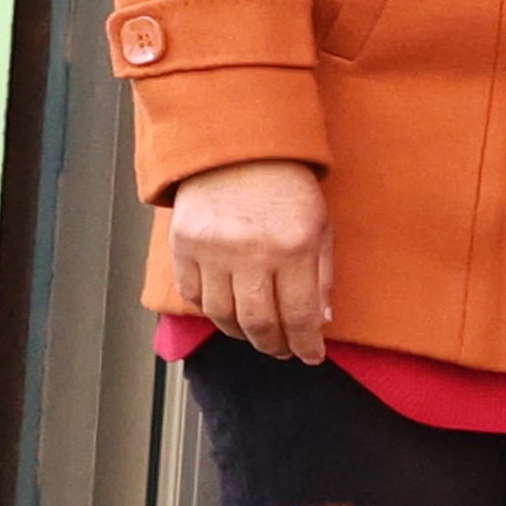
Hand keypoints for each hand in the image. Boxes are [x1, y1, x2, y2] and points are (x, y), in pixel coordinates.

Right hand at [167, 160, 333, 360]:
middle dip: (274, 345)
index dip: (306, 344)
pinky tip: (227, 311)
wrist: (236, 148)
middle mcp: (251, 254)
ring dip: (242, 334)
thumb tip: (320, 322)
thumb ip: (321, 276)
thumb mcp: (320, 226)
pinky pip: (194, 296)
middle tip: (283, 350)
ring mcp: (212, 251)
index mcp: (293, 248)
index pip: (300, 315)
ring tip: (256, 334)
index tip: (310, 356)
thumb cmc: (286, 187)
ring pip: (223, 316)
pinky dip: (211, 311)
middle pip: (259, 323)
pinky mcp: (183, 246)